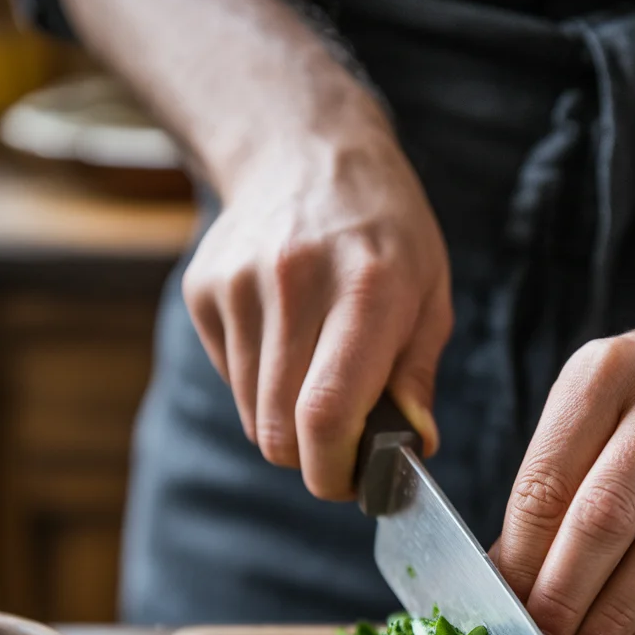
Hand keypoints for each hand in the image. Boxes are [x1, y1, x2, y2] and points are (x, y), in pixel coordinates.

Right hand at [182, 85, 451, 497]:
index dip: (332, 470)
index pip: (328, 413)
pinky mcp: (204, 291)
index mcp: (366, 291)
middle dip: (310, 458)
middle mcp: (295, 286)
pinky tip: (285, 339)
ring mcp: (240, 286)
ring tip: (316, 373)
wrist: (305, 150)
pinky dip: (260, 385)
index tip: (349, 484)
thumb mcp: (430, 295)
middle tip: (340, 444)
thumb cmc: (386, 233)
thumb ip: (417, 376)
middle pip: (278, 429)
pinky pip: (230, 379)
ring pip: (251, 413)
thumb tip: (411, 449)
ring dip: (285, 421)